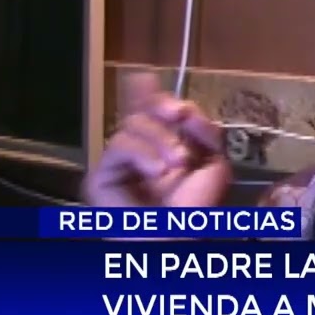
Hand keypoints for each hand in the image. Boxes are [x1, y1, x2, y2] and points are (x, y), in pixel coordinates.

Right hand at [83, 73, 229, 207]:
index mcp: (165, 147)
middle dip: (163, 107)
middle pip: (141, 112)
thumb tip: (186, 109)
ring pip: (131, 126)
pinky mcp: (100, 177)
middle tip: (180, 114)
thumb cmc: (198, 208)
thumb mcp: (214, 163)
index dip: (148, 94)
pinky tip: (158, 170)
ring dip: (161, 140)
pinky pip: (119, 147)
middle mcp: (139, 152)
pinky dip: (143, 154)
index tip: (146, 77)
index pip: (152, 113)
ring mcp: (118, 164)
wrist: (179, 237)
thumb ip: (206, 132)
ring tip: (179, 162)